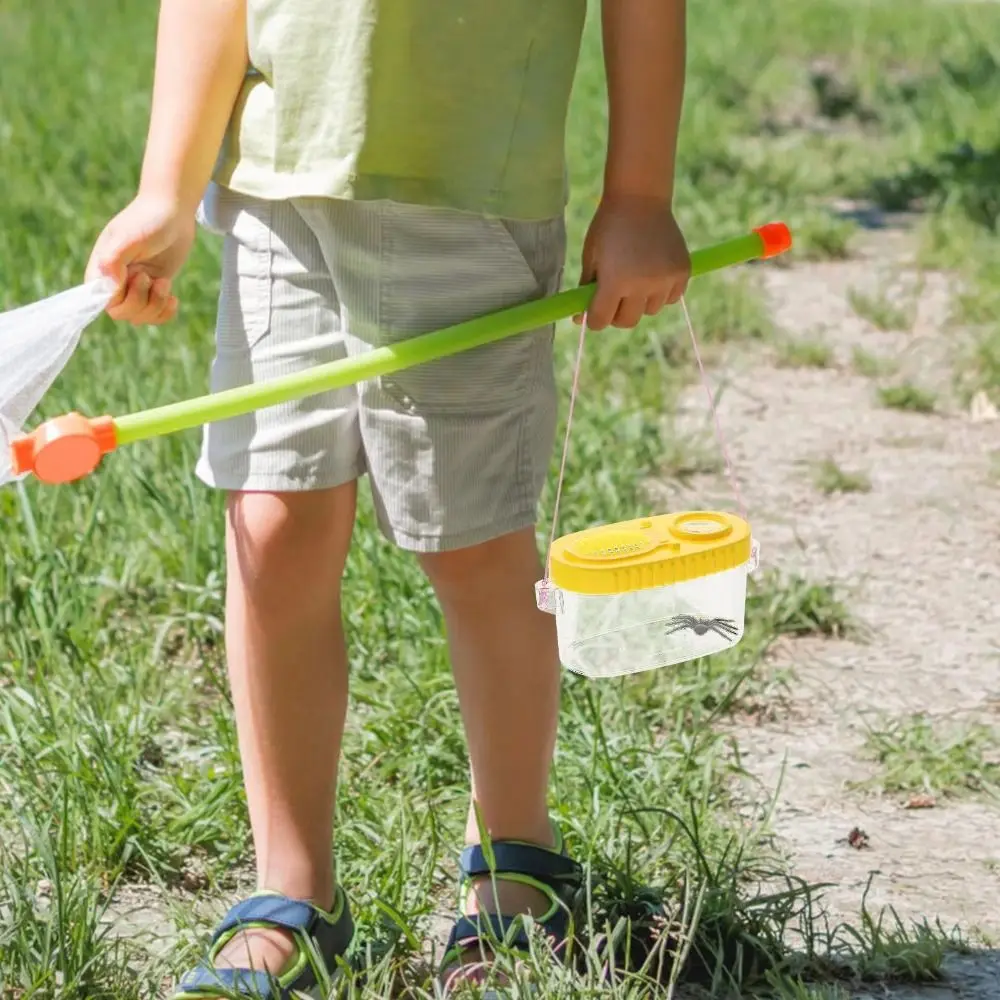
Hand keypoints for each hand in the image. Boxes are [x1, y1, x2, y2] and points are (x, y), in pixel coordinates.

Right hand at [85, 194, 196, 324]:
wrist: (173, 211)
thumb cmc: (149, 220)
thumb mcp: (130, 238)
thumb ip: (113, 261)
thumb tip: (105, 286)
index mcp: (101, 267)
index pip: (101, 301)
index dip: (120, 299)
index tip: (137, 277)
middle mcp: (116, 280)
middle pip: (122, 313)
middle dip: (141, 302)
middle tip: (152, 278)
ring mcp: (136, 286)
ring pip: (140, 317)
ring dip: (156, 305)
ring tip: (164, 282)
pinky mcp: (154, 289)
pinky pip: (156, 315)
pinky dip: (166, 312)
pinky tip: (174, 298)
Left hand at [578, 194, 690, 330]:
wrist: (640, 197)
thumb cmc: (609, 226)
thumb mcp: (591, 257)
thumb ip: (586, 290)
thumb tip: (580, 320)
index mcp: (615, 281)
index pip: (601, 321)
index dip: (594, 319)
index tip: (593, 312)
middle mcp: (643, 284)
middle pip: (627, 322)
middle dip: (616, 314)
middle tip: (614, 297)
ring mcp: (665, 279)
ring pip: (650, 310)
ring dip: (640, 303)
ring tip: (635, 278)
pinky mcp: (682, 271)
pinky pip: (671, 298)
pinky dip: (661, 293)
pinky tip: (653, 274)